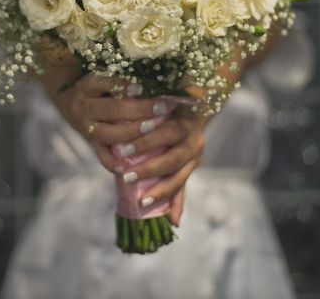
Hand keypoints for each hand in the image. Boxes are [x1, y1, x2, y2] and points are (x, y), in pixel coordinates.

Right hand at [54, 74, 178, 171]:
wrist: (71, 102)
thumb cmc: (100, 86)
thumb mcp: (106, 75)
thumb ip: (127, 75)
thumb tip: (161, 73)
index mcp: (87, 86)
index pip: (104, 82)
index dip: (124, 84)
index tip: (145, 86)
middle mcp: (84, 106)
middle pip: (109, 109)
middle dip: (138, 110)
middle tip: (161, 108)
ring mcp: (86, 127)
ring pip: (105, 134)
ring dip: (131, 133)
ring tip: (152, 129)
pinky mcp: (91, 143)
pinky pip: (100, 155)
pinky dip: (113, 163)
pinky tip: (127, 166)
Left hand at [117, 108, 206, 226]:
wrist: (192, 110)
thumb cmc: (166, 107)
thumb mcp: (158, 105)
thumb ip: (146, 109)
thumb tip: (126, 99)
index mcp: (184, 124)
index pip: (167, 133)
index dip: (147, 142)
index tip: (124, 150)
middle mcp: (193, 142)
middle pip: (173, 159)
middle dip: (150, 170)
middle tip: (126, 176)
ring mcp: (195, 159)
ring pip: (179, 178)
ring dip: (161, 192)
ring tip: (141, 202)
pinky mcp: (191, 170)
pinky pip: (183, 189)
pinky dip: (178, 205)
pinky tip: (173, 221)